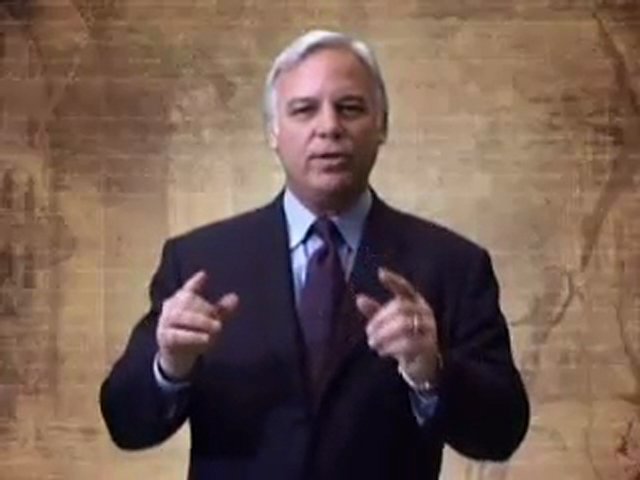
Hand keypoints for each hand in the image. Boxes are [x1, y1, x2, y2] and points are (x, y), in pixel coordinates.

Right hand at [156, 270, 238, 379]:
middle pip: (186, 301)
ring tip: (218, 327)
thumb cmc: (193, 334)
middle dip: (205, 309)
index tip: (204, 275)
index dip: (195, 282)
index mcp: (180, 300)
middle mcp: (170, 308)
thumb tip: (235, 297)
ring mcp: (165, 322)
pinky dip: (193, 336)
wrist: (176, 358)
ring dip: (201, 322)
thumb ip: (221, 310)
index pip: (188, 289)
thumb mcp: (209, 321)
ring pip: (181, 317)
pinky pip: (177, 335)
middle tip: (220, 320)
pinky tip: (206, 339)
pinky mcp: (164, 337)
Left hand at [356, 267, 439, 385]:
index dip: (394, 281)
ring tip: (372, 343)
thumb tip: (359, 298)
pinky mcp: (429, 345)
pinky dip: (391, 347)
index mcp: (416, 303)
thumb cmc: (404, 339)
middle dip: (380, 320)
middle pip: (400, 308)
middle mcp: (425, 312)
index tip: (381, 273)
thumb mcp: (389, 325)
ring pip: (404, 325)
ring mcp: (429, 328)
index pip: (405, 288)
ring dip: (384, 334)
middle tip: (368, 332)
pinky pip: (408, 343)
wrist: (422, 364)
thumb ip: (376, 312)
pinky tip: (381, 352)